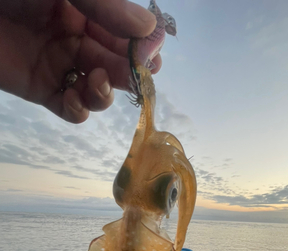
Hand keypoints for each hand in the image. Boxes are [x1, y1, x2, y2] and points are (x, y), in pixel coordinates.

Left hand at [0, 0, 161, 122]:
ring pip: (99, 91)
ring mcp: (60, 67)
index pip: (125, 33)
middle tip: (140, 77)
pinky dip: (79, 111)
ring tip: (96, 83)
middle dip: (130, 73)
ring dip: (105, 94)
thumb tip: (150, 28)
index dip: (142, 46)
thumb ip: (107, 8)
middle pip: (116, 65)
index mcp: (86, 10)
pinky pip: (72, 111)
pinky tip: (71, 98)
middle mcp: (77, 39)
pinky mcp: (43, 92)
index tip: (151, 55)